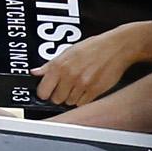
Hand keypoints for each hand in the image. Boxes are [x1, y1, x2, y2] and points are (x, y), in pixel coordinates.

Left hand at [34, 21, 151, 108]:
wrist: (116, 48)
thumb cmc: (93, 47)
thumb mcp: (67, 51)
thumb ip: (49, 64)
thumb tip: (35, 72)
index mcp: (59, 65)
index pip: (43, 90)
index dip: (44, 92)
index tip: (46, 91)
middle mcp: (69, 76)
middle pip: (56, 99)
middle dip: (58, 95)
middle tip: (63, 88)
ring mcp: (83, 84)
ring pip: (69, 102)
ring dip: (71, 98)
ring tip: (76, 86)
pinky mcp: (95, 91)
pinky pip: (83, 103)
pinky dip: (82, 99)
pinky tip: (85, 90)